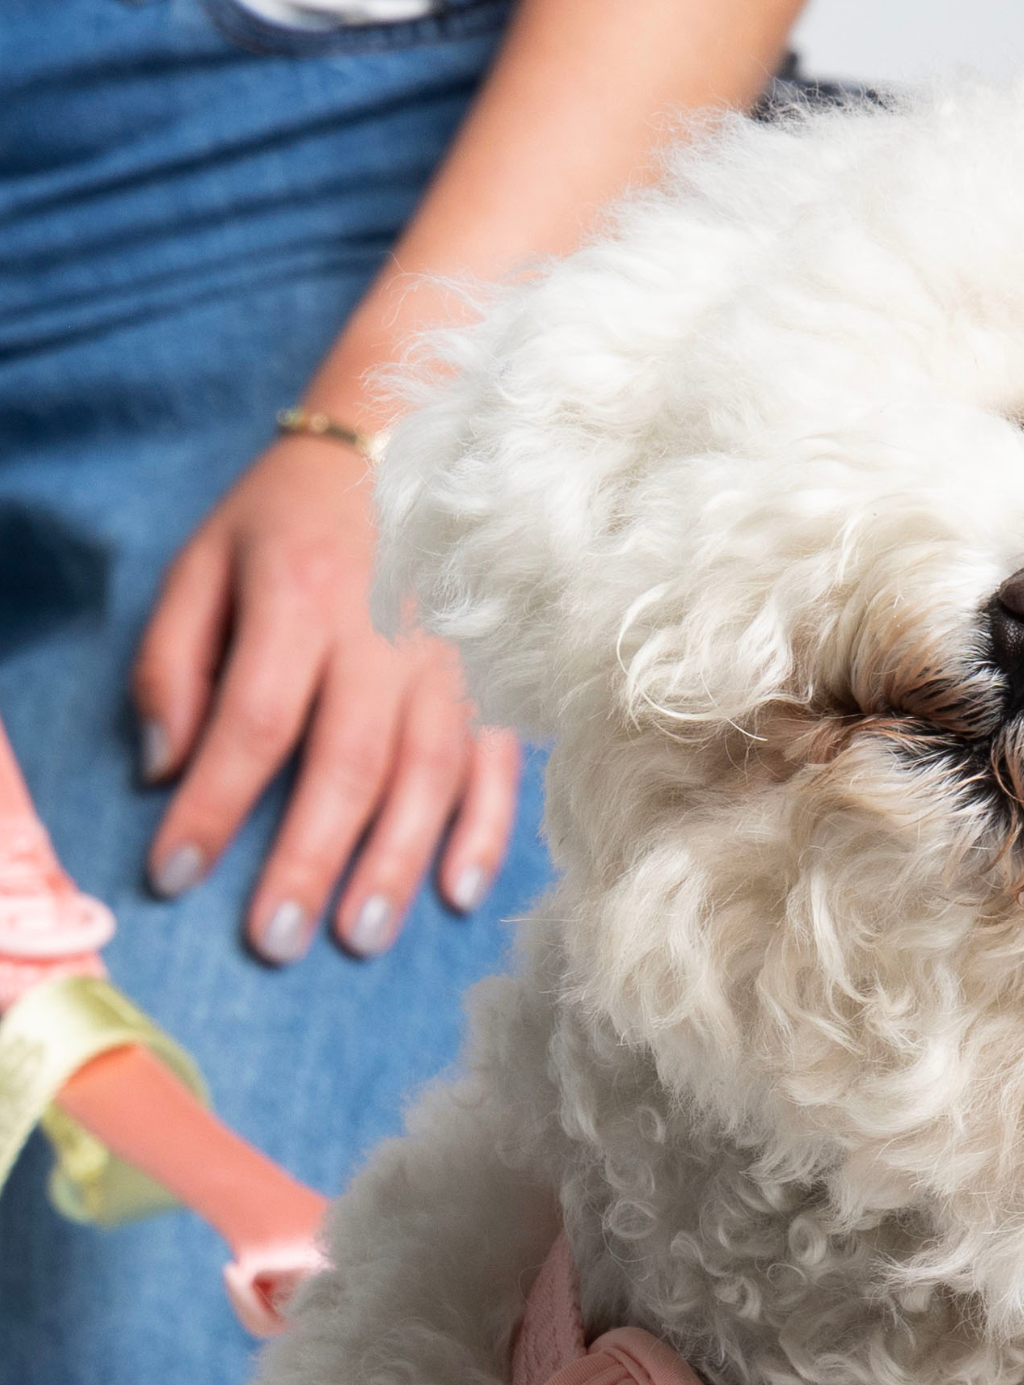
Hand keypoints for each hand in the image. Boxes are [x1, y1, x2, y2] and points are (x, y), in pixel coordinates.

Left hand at [132, 436, 519, 962]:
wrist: (412, 445)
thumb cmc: (293, 521)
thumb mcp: (206, 562)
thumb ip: (173, 661)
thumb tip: (163, 767)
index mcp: (299, 599)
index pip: (253, 720)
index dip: (212, 804)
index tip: (174, 874)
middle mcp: (383, 634)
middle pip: (348, 762)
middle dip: (309, 859)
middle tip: (276, 938)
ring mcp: (453, 661)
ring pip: (428, 775)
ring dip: (395, 863)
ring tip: (360, 935)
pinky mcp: (499, 681)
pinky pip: (497, 765)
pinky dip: (482, 832)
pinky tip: (455, 891)